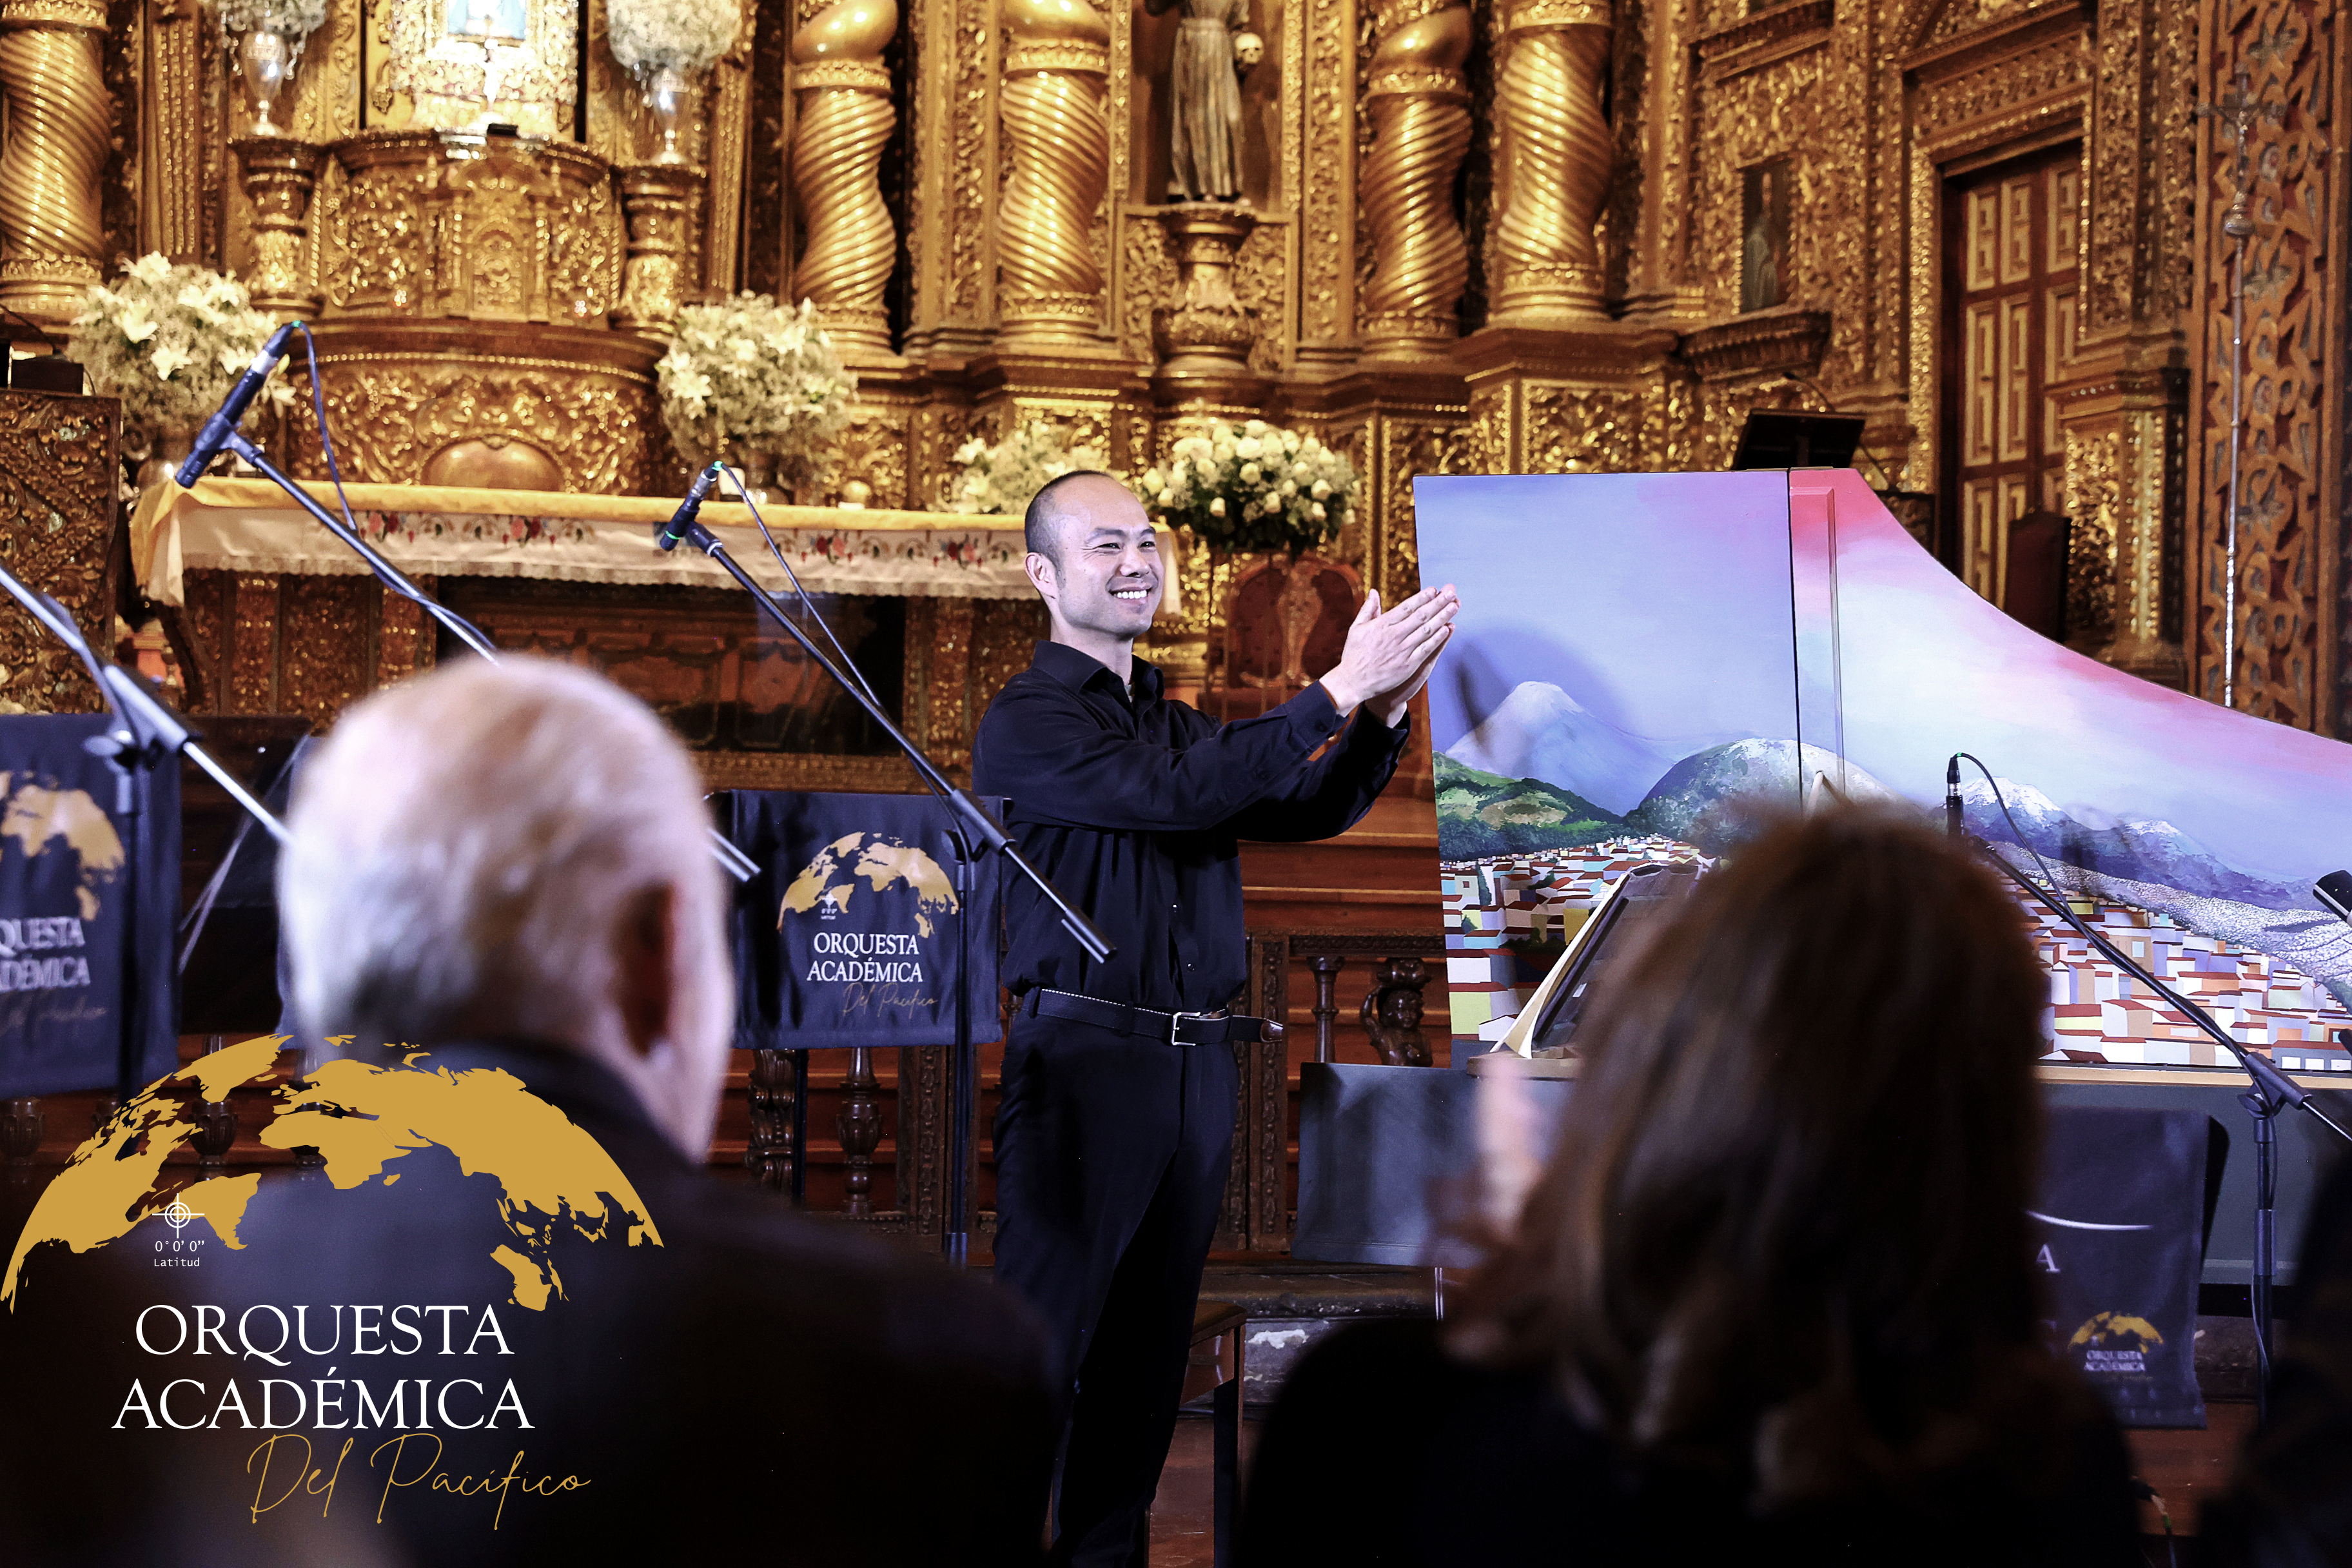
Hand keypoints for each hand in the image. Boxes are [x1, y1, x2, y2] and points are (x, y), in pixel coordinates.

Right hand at [1318, 584, 1457, 718]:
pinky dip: (1438, 638)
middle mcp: (1394, 635)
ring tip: (1454, 606)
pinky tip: (1447, 629)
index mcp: (1382, 625)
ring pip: (1427, 630)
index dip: (1422, 597)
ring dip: (1442, 617)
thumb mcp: (1356, 628)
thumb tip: (1373, 592)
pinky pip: (1426, 648)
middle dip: (1438, 603)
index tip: (1433, 589)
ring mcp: (1403, 650)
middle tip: (1451, 593)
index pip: (1407, 607)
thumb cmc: (1353, 655)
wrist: (1353, 682)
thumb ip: (1368, 609)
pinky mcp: (1408, 664)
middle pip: (1421, 615)